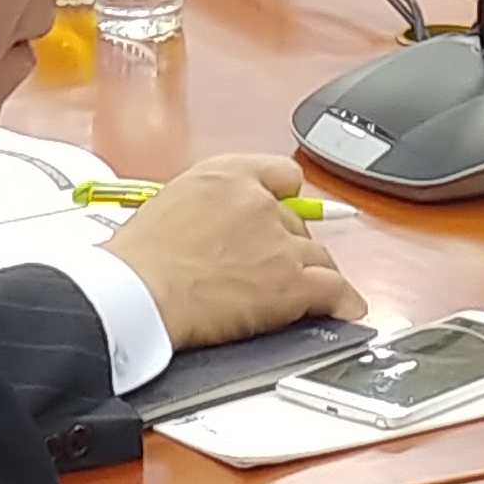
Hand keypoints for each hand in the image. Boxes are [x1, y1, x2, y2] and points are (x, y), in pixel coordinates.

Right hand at [98, 154, 363, 348]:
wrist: (137, 292)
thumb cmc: (138, 259)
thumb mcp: (166, 203)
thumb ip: (204, 205)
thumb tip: (213, 224)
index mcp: (226, 174)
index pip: (281, 174)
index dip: (283, 199)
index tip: (283, 212)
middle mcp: (260, 202)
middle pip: (297, 223)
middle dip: (289, 245)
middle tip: (271, 267)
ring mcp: (280, 243)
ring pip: (318, 256)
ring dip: (312, 274)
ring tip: (307, 291)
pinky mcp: (291, 283)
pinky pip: (334, 289)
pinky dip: (343, 300)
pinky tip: (346, 308)